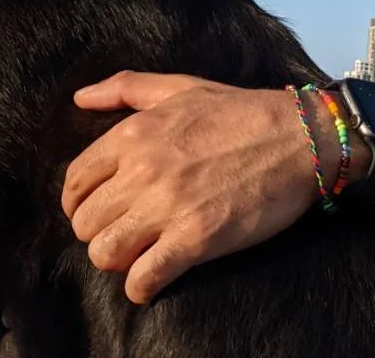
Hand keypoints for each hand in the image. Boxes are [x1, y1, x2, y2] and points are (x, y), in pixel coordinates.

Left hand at [61, 71, 326, 303]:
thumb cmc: (241, 112)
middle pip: (85, 222)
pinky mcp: (195, 240)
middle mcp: (142, 171)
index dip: (79, 202)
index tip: (97, 210)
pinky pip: (143, 278)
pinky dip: (141, 287)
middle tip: (123, 233)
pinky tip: (151, 281)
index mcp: (133, 135)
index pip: (76, 181)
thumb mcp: (179, 86)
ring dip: (115, 260)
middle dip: (99, 232)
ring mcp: (167, 208)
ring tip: (136, 255)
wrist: (299, 138)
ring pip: (104, 253)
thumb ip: (124, 87)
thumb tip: (81, 97)